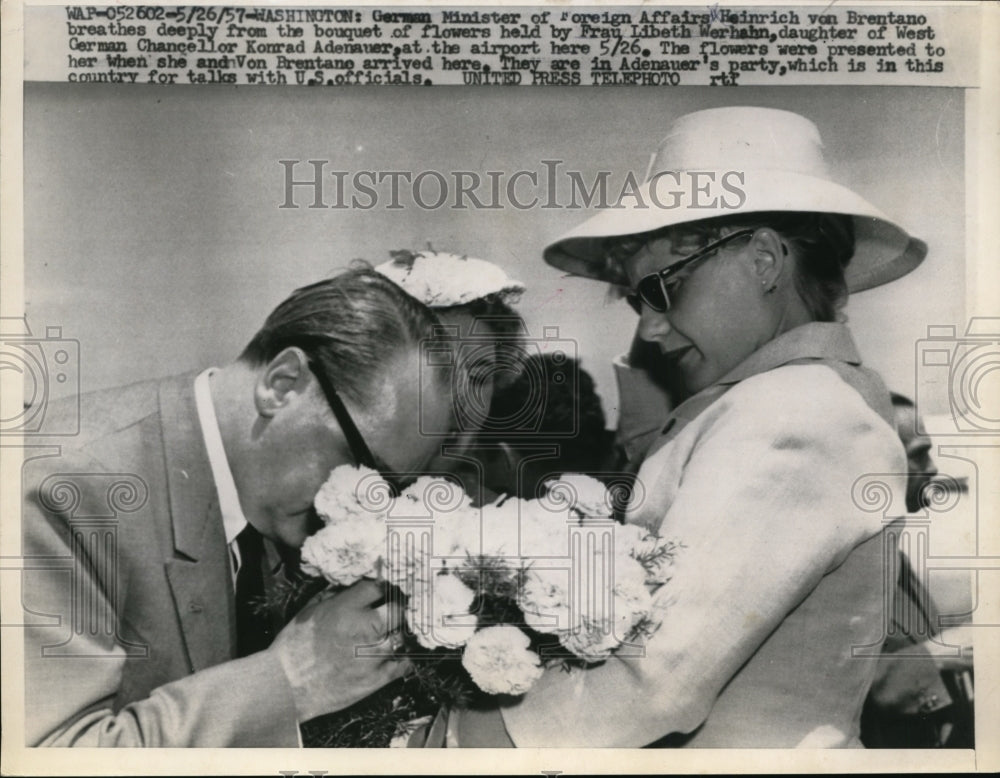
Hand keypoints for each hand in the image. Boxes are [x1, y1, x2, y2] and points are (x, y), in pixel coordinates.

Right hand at [269, 579, 408, 721]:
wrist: (286, 686)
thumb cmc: (295, 646)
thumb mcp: (310, 610)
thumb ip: (335, 595)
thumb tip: (353, 584)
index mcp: (346, 608)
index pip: (379, 586)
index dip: (384, 587)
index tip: (386, 590)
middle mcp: (363, 628)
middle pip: (398, 609)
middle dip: (398, 608)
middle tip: (397, 611)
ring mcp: (372, 654)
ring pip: (403, 636)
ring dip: (400, 634)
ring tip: (396, 634)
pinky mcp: (375, 679)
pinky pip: (403, 665)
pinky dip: (404, 659)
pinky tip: (398, 655)